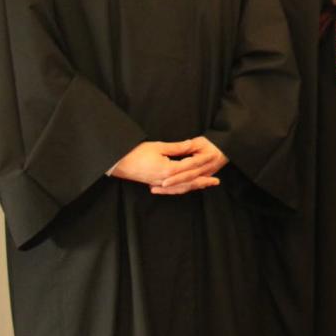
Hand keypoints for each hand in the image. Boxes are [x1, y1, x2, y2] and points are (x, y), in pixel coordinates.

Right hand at [109, 137, 227, 194]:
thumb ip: (177, 147)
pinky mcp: (154, 184)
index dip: (202, 163)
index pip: (190, 167)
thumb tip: (191, 144)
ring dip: (194, 187)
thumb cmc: (137, 153)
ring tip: (205, 186)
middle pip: (189, 182)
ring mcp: (160, 184)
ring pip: (181, 188)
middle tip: (216, 181)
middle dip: (203, 181)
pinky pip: (172, 190)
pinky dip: (182, 190)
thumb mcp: (159, 147)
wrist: (119, 162)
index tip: (212, 161)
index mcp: (169, 170)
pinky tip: (186, 188)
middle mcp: (166, 180)